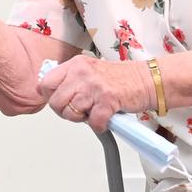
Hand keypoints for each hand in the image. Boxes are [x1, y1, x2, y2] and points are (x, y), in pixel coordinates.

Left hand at [38, 54, 153, 131]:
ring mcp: (94, 86)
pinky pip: (93, 122)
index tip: (61, 101)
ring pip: (71, 113)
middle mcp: (81, 73)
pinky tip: (104, 120)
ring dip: (83, 119)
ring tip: (93, 112)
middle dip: (65, 112)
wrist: (146, 80)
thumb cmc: (118, 78)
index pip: (45, 83)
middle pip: (56, 102)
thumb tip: (49, 93)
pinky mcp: (108, 100)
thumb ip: (69, 80)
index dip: (50, 97)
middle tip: (79, 111)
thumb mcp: (88, 71)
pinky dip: (99, 126)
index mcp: (74, 65)